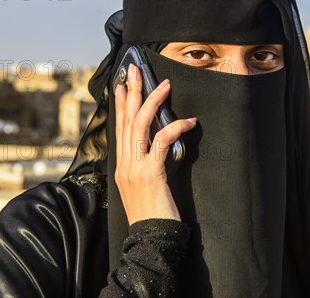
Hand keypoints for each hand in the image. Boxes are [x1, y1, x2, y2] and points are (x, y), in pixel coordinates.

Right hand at [114, 64, 196, 224]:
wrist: (150, 239)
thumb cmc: (152, 214)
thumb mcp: (143, 187)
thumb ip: (146, 166)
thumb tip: (157, 147)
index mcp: (122, 166)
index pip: (120, 129)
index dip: (120, 105)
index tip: (122, 86)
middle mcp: (124, 164)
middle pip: (126, 121)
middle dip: (131, 93)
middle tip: (135, 71)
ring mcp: (134, 168)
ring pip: (140, 126)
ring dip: (152, 102)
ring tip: (164, 85)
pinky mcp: (150, 174)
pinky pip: (162, 142)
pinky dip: (175, 127)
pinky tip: (189, 121)